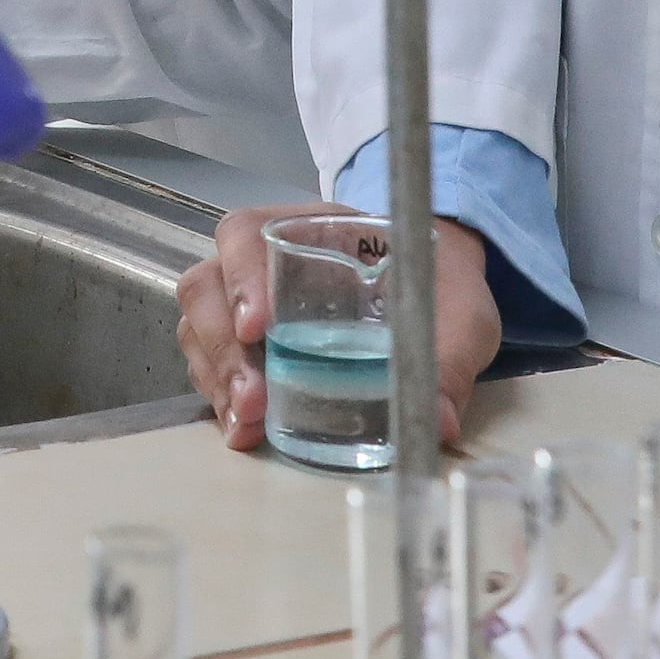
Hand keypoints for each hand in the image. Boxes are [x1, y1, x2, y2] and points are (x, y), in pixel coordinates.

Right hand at [175, 207, 496, 453]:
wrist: (439, 292)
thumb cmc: (437, 282)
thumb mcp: (458, 312)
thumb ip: (449, 358)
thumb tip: (438, 421)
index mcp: (311, 229)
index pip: (248, 235)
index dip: (243, 277)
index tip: (259, 327)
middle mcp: (264, 261)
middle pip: (208, 288)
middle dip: (223, 347)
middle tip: (254, 399)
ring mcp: (248, 303)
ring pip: (201, 328)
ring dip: (217, 377)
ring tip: (247, 423)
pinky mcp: (249, 347)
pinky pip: (211, 364)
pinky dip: (220, 397)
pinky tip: (244, 430)